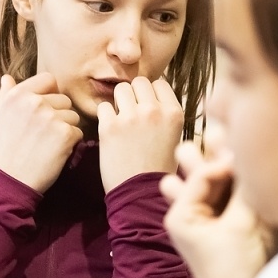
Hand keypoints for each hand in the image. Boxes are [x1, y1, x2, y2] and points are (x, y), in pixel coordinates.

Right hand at [0, 73, 81, 193]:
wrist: (9, 182)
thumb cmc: (2, 153)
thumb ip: (5, 97)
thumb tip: (7, 78)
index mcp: (18, 95)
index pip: (48, 80)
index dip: (51, 93)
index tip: (46, 109)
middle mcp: (34, 102)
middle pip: (64, 99)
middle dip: (59, 114)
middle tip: (45, 134)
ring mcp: (51, 117)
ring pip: (73, 116)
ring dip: (66, 129)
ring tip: (49, 144)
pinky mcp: (65, 134)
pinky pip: (78, 132)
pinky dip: (71, 143)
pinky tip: (55, 152)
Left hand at [98, 77, 184, 192]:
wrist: (141, 195)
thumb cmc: (158, 168)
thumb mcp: (174, 136)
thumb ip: (165, 113)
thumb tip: (151, 93)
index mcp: (174, 112)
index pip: (159, 83)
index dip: (151, 93)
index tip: (147, 107)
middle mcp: (154, 111)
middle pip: (139, 82)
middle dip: (135, 94)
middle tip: (132, 113)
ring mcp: (131, 117)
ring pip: (121, 89)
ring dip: (119, 101)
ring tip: (121, 120)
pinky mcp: (110, 127)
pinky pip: (103, 106)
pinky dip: (105, 116)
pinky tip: (111, 130)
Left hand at [160, 140, 275, 277]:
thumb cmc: (235, 269)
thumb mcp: (241, 225)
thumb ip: (246, 188)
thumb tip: (251, 153)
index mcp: (182, 214)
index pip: (202, 174)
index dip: (222, 159)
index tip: (244, 149)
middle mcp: (191, 214)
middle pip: (202, 174)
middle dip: (212, 154)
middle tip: (218, 129)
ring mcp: (210, 220)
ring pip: (216, 183)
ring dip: (223, 167)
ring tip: (222, 136)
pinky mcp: (229, 227)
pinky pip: (231, 198)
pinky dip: (236, 185)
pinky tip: (243, 169)